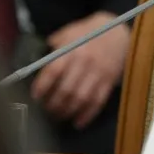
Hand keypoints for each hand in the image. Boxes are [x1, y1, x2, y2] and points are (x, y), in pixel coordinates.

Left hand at [30, 13, 128, 128]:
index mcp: (72, 49)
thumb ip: (52, 47)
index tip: (35, 97)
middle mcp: (86, 62)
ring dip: (68, 111)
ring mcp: (99, 73)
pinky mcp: (110, 81)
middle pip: (66, 89)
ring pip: (82, 98)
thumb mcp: (68, 32)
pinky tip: (78, 122)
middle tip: (45, 110)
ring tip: (59, 116)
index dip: (42, 87)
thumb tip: (37, 63)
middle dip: (53, 104)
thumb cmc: (88, 32)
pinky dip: (88, 115)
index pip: (53, 71)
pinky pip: (98, 101)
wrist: (117, 31)